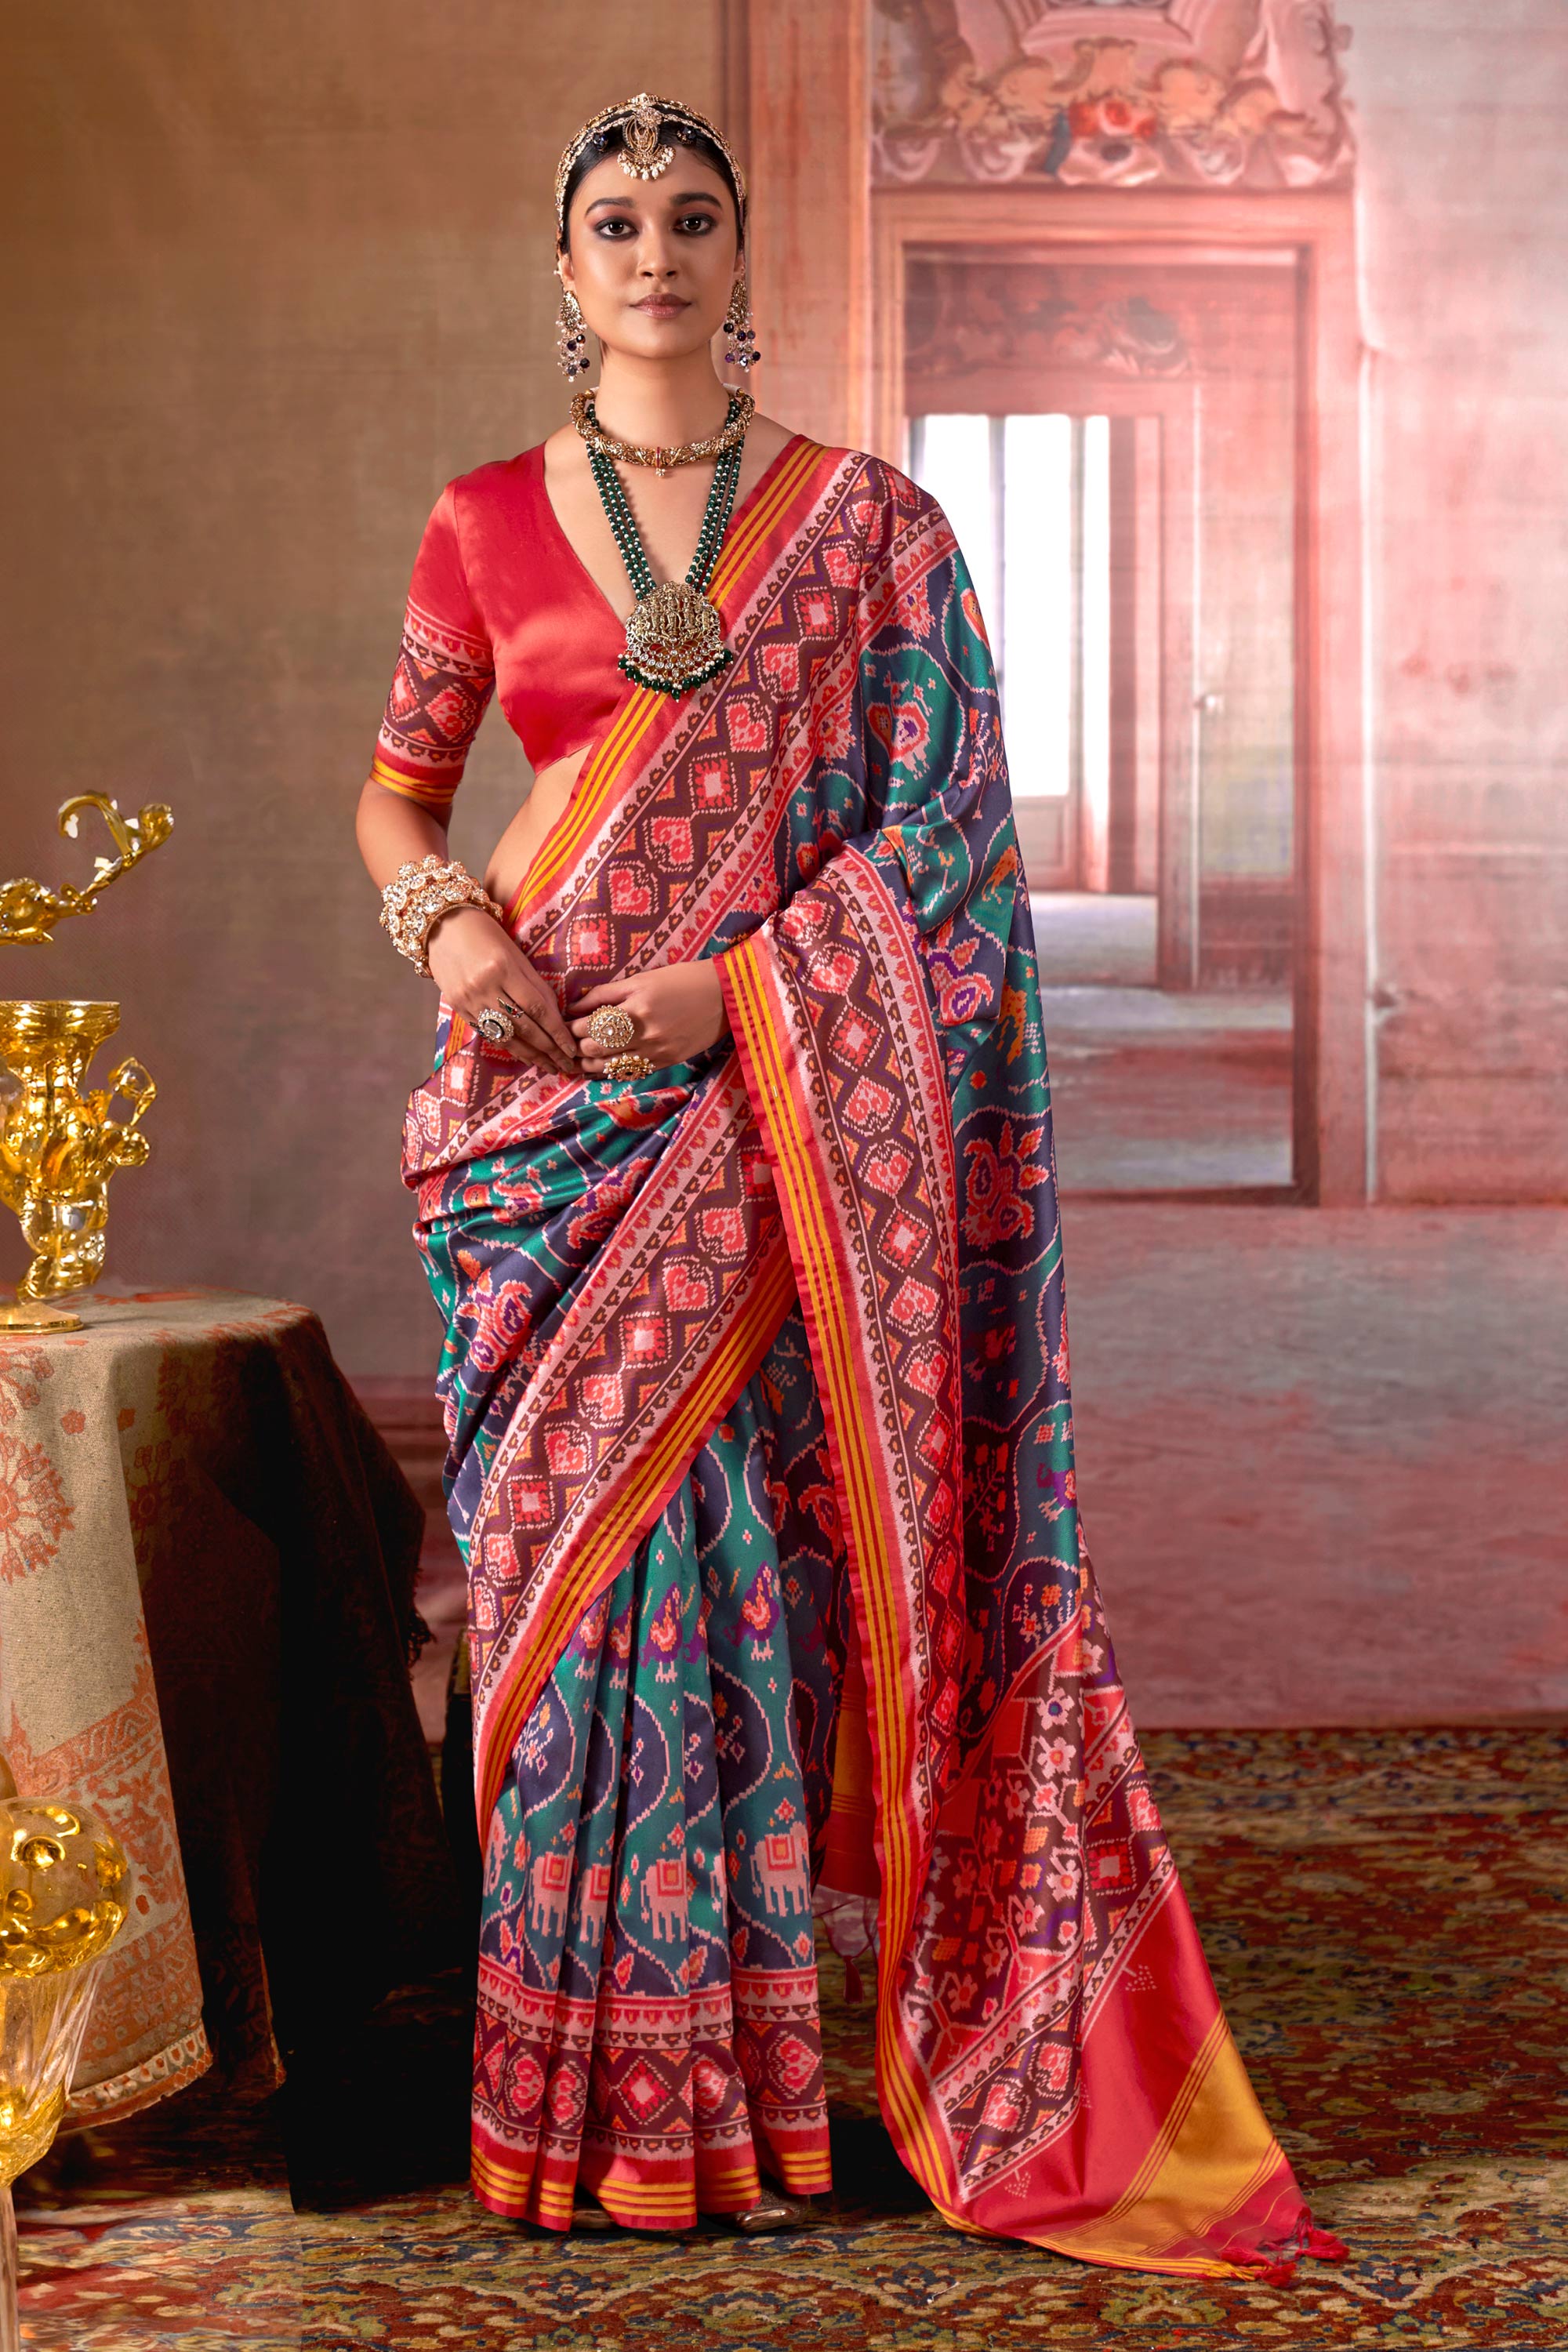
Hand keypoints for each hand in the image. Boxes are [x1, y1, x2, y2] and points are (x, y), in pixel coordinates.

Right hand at [425, 906, 577, 1075]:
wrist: (443, 926)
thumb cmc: (486, 934)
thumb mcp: (515, 953)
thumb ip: (534, 984)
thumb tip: (556, 1016)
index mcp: (503, 968)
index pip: (537, 1008)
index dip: (556, 1032)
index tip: (571, 1048)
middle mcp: (485, 987)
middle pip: (524, 1027)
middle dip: (548, 1049)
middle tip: (566, 1065)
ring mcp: (469, 1000)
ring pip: (505, 1036)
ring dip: (530, 1055)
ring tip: (549, 1066)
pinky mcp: (458, 1008)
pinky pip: (488, 1033)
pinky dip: (509, 1046)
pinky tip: (524, 1055)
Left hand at [568, 963, 729, 1074]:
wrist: (723, 997)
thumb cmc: (681, 980)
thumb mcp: (641, 979)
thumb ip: (604, 994)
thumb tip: (573, 1007)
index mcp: (636, 1009)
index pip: (590, 1026)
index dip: (572, 1027)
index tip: (565, 1024)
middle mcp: (644, 1035)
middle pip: (595, 1050)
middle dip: (576, 1046)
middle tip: (568, 1041)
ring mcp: (655, 1054)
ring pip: (609, 1067)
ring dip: (589, 1064)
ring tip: (579, 1058)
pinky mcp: (665, 1063)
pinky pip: (629, 1073)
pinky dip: (611, 1071)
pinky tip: (601, 1067)